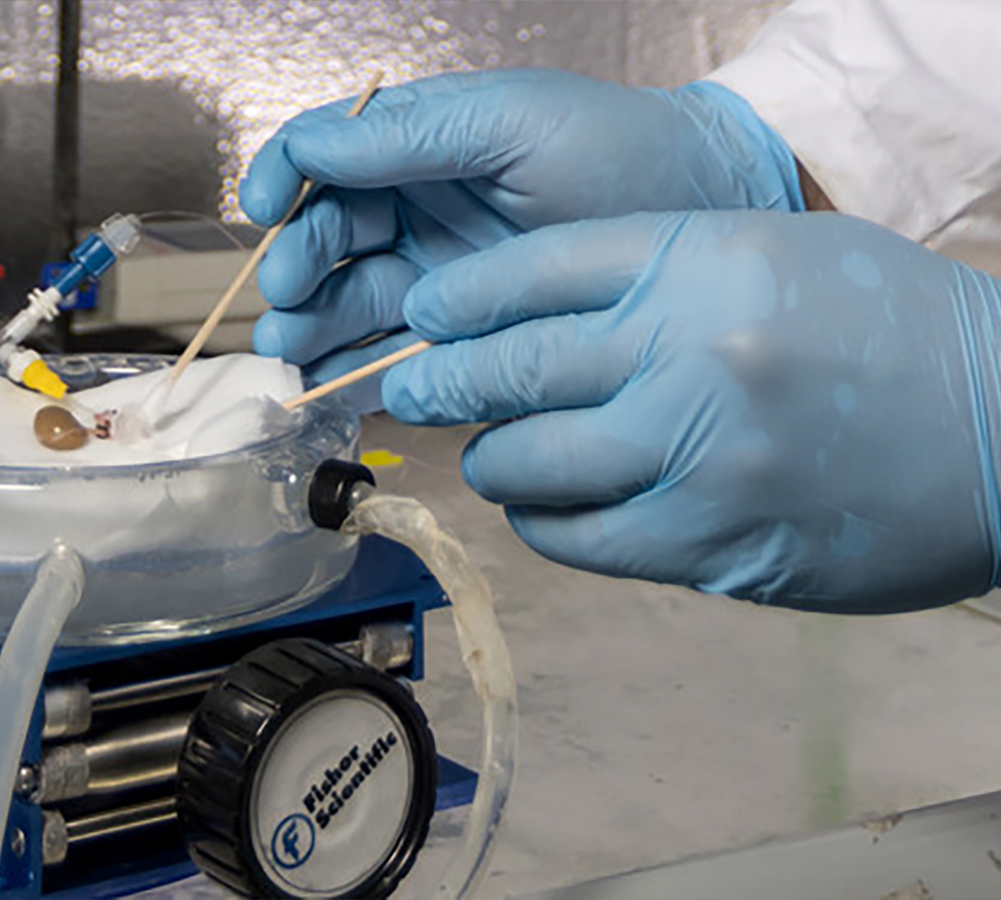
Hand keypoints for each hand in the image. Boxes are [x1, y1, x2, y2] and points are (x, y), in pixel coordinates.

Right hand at [243, 69, 802, 405]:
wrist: (709, 215)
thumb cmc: (621, 149)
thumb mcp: (513, 123)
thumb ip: (410, 136)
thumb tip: (311, 146)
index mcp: (420, 146)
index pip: (324, 156)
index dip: (283, 179)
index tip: (265, 208)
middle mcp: (417, 210)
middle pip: (324, 237)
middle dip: (296, 268)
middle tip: (289, 298)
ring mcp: (435, 278)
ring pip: (345, 303)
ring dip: (310, 328)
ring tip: (292, 354)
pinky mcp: (460, 340)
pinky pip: (389, 357)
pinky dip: (352, 375)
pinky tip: (329, 389)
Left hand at [385, 211, 1000, 612]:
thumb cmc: (895, 334)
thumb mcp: (774, 255)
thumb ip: (653, 276)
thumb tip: (526, 320)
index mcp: (703, 262)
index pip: (529, 272)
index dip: (460, 300)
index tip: (428, 315)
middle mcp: (688, 354)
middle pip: (509, 368)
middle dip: (440, 382)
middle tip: (411, 390)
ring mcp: (696, 456)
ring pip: (524, 463)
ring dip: (495, 459)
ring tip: (499, 452)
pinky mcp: (707, 546)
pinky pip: (574, 537)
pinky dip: (544, 521)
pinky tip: (552, 505)